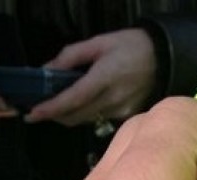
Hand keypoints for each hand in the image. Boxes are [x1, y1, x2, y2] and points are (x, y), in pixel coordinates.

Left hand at [24, 29, 156, 125]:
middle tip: (38, 110)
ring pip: (87, 120)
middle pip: (76, 116)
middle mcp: (114, 98)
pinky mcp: (127, 116)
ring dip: (69, 115)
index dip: (52, 108)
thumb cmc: (130, 46)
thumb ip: (71, 56)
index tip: (32, 114)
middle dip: (55, 115)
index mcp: (105, 76)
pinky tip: (86, 102)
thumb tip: (47, 70)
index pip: (74, 98)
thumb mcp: (99, 42)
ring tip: (59, 104)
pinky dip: (87, 112)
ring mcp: (122, 111)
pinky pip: (100, 118)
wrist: (163, 58)